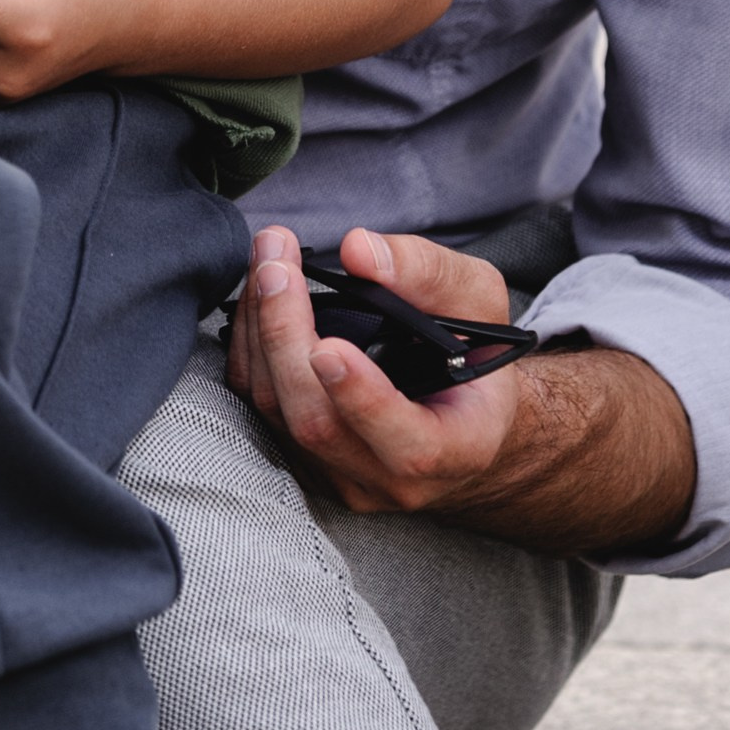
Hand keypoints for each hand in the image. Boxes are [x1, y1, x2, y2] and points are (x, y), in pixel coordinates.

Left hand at [231, 223, 523, 515]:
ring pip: (279, 416)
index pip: (409, 444)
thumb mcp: (478, 301)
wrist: (460, 413)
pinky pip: (261, 410)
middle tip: (276, 264)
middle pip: (319, 423)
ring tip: (266, 262)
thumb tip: (357, 251)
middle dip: (286, 335)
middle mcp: (394, 479)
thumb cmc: (476, 354)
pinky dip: (251, 348)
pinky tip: (259, 296)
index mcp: (457, 448)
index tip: (328, 347)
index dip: (362, 398)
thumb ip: (428, 274)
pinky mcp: (304, 463)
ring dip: (260, 331)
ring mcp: (343, 478)